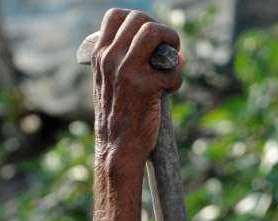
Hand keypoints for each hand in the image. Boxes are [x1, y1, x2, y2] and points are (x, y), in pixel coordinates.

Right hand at [91, 9, 181, 184]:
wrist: (117, 148)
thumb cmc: (119, 116)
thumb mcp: (113, 83)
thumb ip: (132, 62)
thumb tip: (174, 53)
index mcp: (100, 55)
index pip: (116, 15)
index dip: (140, 21)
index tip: (151, 40)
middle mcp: (110, 58)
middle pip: (140, 18)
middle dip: (162, 31)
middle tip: (167, 53)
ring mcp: (127, 71)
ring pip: (155, 32)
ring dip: (173, 45)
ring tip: (171, 66)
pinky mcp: (146, 87)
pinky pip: (172, 69)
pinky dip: (176, 80)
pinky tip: (168, 93)